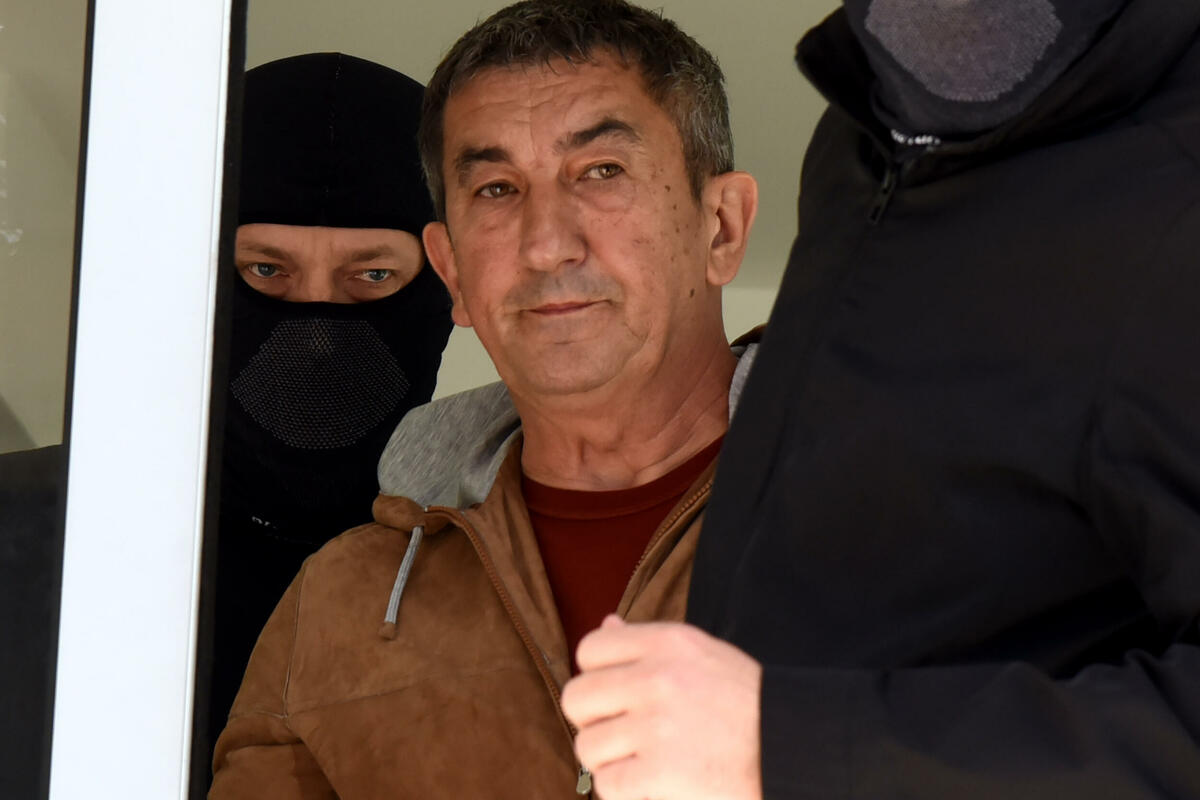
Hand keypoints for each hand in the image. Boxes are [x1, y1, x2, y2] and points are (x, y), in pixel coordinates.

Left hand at [560, 616, 762, 799]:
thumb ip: (649, 644)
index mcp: (666, 642)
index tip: (618, 697)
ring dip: (610, 761)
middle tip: (624, 736)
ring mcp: (656, 726)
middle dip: (593, 721)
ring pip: (587, 747)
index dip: (596, 677)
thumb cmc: (745, 704)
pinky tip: (653, 784)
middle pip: (576, 698)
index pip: (589, 650)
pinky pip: (606, 784)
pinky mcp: (658, 772)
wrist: (792, 750)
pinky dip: (624, 791)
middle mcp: (657, 678)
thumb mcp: (701, 655)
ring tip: (644, 761)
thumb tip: (606, 624)